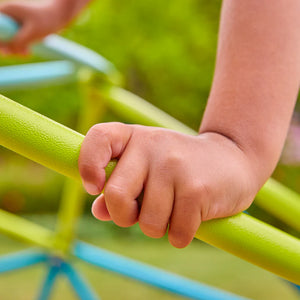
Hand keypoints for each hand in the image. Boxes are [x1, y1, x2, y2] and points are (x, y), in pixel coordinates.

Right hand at [0, 1, 70, 54]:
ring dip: (14, 49)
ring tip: (27, 52)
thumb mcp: (32, 33)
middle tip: (20, 53)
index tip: (7, 50)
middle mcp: (6, 15)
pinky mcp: (18, 28)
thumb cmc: (47, 21)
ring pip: (6, 40)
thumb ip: (18, 42)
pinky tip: (28, 51)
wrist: (59, 16)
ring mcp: (11, 22)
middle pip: (0, 35)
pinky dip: (20, 48)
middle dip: (7, 47)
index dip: (0, 41)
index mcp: (6, 11)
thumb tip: (5, 51)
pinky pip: (14, 41)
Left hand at [79, 122, 258, 247]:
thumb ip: (119, 187)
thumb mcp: (147, 167)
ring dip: (158, 227)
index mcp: (135, 136)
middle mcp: (153, 144)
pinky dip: (180, 235)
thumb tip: (99, 210)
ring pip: (148, 223)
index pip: (98, 139)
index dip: (88, 166)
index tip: (95, 187)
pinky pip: (176, 234)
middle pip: (115, 196)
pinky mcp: (197, 189)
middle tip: (141, 213)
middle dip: (125, 217)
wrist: (232, 159)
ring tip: (174, 208)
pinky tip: (192, 216)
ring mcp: (175, 166)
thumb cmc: (179, 168)